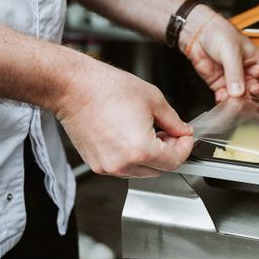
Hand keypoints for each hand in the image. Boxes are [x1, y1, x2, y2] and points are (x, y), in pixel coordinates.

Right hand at [53, 58, 193, 177]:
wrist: (73, 87)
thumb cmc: (106, 89)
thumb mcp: (152, 99)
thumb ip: (174, 121)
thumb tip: (183, 131)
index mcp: (140, 150)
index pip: (175, 160)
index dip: (185, 147)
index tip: (185, 137)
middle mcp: (123, 164)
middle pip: (160, 169)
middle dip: (169, 152)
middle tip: (169, 133)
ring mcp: (108, 167)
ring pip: (142, 171)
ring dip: (152, 156)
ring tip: (149, 132)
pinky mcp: (97, 165)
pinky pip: (124, 168)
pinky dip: (133, 157)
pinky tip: (132, 137)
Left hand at [179, 5, 258, 102]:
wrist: (198, 32)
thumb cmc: (219, 32)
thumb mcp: (231, 51)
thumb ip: (234, 73)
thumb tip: (238, 92)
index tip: (254, 90)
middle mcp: (249, 73)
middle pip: (255, 94)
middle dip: (248, 98)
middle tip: (240, 98)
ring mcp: (234, 80)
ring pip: (240, 99)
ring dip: (235, 102)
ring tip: (229, 99)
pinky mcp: (221, 85)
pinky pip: (226, 98)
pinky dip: (223, 101)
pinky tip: (220, 97)